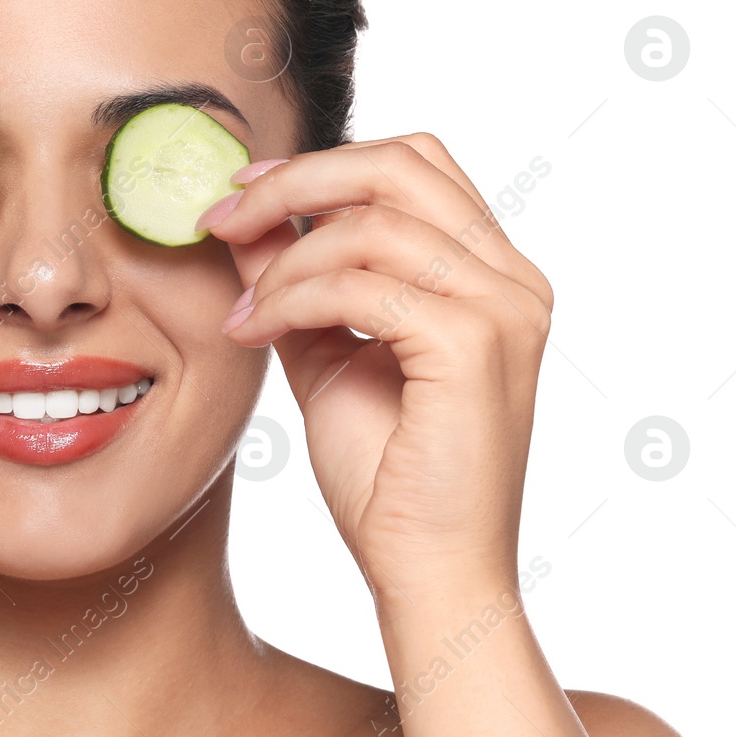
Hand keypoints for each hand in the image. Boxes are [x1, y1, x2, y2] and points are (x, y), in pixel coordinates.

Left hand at [199, 134, 554, 597]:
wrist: (429, 575)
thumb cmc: (388, 478)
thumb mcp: (327, 353)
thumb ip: (297, 279)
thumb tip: (246, 215)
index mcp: (494, 274)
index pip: (413, 164)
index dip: (321, 162)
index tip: (242, 189)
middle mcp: (513, 280)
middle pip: (398, 165)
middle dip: (295, 180)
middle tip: (222, 217)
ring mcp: (503, 309)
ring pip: (369, 225)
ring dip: (282, 261)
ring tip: (241, 313)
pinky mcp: (473, 345)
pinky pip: (357, 285)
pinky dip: (289, 299)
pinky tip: (252, 333)